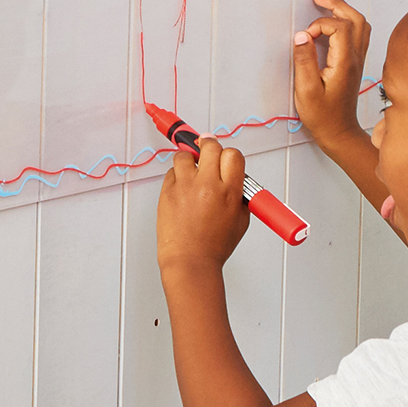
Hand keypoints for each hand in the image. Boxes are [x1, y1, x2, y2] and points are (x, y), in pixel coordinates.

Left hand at [157, 138, 250, 277]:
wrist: (190, 260)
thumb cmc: (214, 246)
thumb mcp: (240, 221)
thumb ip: (239, 196)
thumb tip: (234, 178)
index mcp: (230, 192)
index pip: (233, 155)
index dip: (229, 154)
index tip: (224, 157)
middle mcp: (208, 185)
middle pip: (209, 146)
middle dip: (208, 146)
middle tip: (206, 152)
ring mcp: (185, 187)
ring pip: (185, 155)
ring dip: (189, 160)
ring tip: (192, 173)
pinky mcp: (167, 191)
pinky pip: (172, 171)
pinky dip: (177, 176)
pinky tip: (182, 190)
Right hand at [292, 0, 371, 150]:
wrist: (339, 132)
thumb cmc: (322, 115)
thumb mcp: (306, 90)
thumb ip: (303, 61)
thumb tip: (301, 36)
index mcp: (344, 62)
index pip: (339, 28)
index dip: (318, 25)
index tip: (303, 38)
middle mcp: (356, 57)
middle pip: (355, 19)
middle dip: (336, 4)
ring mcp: (358, 59)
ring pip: (360, 24)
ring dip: (344, 9)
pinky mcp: (355, 62)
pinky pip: (358, 33)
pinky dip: (347, 19)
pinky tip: (336, 17)